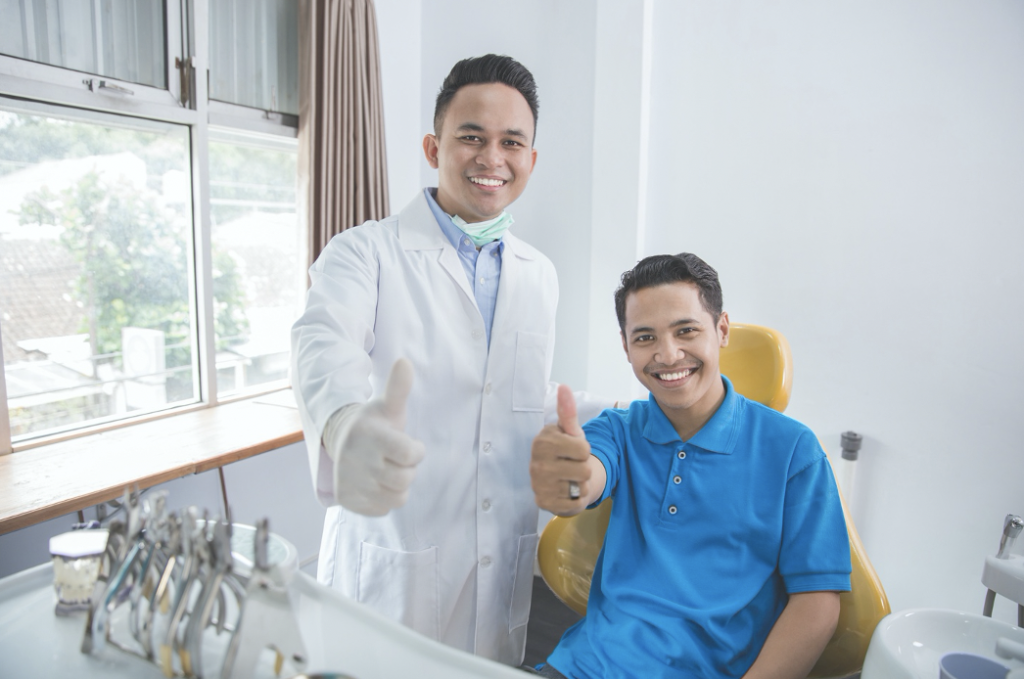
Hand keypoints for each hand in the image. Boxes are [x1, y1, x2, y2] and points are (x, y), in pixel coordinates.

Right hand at [322, 358, 425, 515]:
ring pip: (396, 498)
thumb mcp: (387, 407)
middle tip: (394, 458)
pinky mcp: (348, 501)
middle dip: (406, 469)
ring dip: (397, 486)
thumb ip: (399, 388)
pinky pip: (383, 509)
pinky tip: (373, 482)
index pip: (412, 456)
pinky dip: (383, 498)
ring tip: (385, 469)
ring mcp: (351, 483)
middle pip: (406, 480)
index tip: (407, 443)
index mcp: (372, 437)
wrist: (338, 440)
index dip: (415, 451)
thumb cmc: (373, 424)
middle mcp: (358, 461)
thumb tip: (405, 361)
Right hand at [530, 385, 594, 515]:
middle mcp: (537, 464)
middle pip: (584, 470)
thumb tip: (564, 387)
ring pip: (581, 487)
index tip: (573, 450)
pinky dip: (575, 499)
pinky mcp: (543, 503)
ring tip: (569, 478)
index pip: (584, 449)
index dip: (584, 450)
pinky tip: (565, 491)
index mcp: (543, 442)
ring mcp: (538, 485)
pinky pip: (574, 504)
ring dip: (580, 485)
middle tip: (571, 466)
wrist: (557, 479)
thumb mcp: (568, 431)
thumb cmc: (565, 451)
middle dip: (583, 469)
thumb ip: (567, 411)